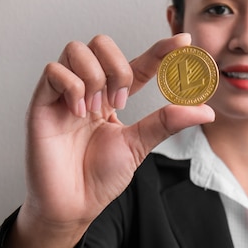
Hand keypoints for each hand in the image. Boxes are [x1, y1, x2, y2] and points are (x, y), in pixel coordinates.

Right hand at [22, 33, 213, 231]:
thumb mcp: (140, 145)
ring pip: (77, 49)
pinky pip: (54, 70)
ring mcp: (64, 94)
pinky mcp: (42, 103)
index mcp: (113, 97)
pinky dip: (72, 87)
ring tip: (97, 109)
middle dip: (118, 66)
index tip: (185, 42)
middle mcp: (89, 90)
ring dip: (95, 76)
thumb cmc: (100, 177)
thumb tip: (205, 110)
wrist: (73, 205)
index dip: (161, 49)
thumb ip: (167, 122)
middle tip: (121, 101)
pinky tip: (78, 113)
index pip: (138, 64)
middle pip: (101, 43)